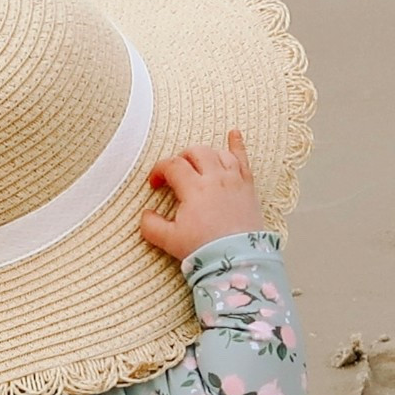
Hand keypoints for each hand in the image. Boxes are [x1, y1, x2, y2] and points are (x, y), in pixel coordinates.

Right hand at [140, 130, 263, 259]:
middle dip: (181, 159)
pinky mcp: (248, 187)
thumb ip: (151, 226)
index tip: (155, 184)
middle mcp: (215, 178)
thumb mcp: (170, 240)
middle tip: (176, 174)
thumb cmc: (206, 250)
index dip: (159, 171)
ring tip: (198, 164)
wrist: (238, 261)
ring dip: (205, 155)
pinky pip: (243, 159)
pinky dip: (238, 144)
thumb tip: (146, 214)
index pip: (172, 165)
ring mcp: (234, 180)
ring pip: (218, 153)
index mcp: (194, 188)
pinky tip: (235, 133)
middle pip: (195, 152)